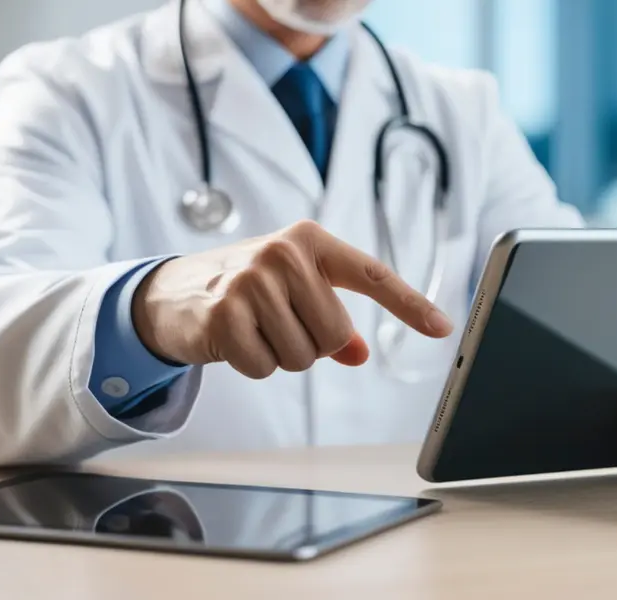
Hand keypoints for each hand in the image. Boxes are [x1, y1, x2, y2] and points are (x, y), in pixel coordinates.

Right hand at [132, 220, 453, 377]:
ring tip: (255, 328)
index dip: (409, 304)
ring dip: (282, 354)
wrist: (174, 290)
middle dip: (312, 343)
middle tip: (278, 323)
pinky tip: (234, 339)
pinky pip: (266, 368)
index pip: (371, 274)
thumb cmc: (246, 287)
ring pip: (304, 357)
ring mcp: (252, 281)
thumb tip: (359, 353)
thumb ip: (332, 318)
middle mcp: (284, 254)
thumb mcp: (293, 290)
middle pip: (336, 334)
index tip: (442, 328)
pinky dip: (254, 365)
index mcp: (311, 241)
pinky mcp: (226, 314)